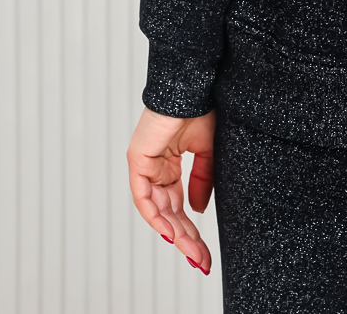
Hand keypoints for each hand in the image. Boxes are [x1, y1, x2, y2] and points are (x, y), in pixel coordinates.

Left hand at [127, 106, 215, 273]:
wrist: (193, 85)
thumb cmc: (202, 108)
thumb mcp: (208, 151)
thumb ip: (202, 180)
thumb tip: (197, 211)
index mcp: (170, 166)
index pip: (179, 207)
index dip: (192, 231)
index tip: (205, 253)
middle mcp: (156, 169)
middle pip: (169, 214)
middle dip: (186, 240)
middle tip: (201, 261)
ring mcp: (145, 165)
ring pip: (158, 210)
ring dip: (175, 233)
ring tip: (192, 252)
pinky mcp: (138, 160)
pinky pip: (144, 196)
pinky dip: (156, 216)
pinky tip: (170, 234)